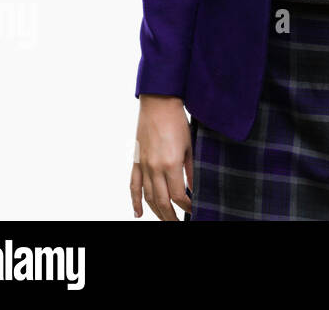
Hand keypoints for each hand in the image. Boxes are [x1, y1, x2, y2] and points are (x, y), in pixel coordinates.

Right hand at [130, 95, 192, 220]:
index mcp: (170, 164)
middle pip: (161, 201)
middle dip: (171, 216)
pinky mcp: (136, 162)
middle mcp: (154, 168)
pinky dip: (135, 201)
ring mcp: (143, 166)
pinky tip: (139, 214)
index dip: (186, 206)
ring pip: (148, 197)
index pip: (177, 196)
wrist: (158, 104)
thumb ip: (192, 170)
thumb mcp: (189, 146)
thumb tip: (195, 189)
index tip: (194, 210)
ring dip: (156, 211)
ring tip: (166, 220)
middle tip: (178, 223)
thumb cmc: (177, 122)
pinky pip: (133, 186)